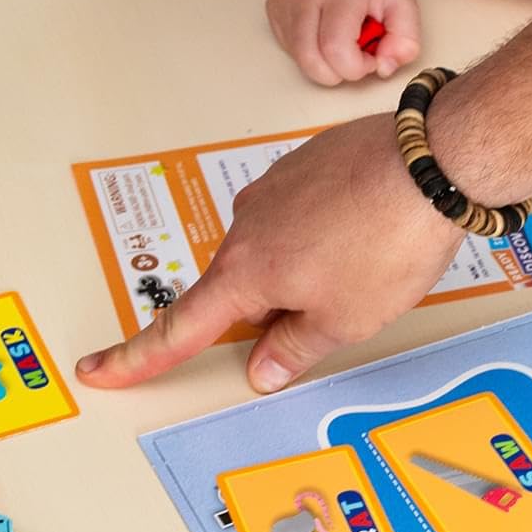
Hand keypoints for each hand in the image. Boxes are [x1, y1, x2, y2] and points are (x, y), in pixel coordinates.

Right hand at [76, 114, 461, 392]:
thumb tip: (262, 369)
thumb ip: (295, 349)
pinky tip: (366, 233)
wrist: (431, 161)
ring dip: (305, 269)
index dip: (138, 359)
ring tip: (368, 265)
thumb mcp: (346, 320)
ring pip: (272, 250)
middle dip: (276, 310)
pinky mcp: (303, 165)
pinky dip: (323, 234)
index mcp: (245, 272)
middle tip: (338, 311)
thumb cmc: (389, 241)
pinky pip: (299, 214)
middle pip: (239, 289)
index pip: (180, 329)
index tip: (99, 370)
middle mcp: (247, 225)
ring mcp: (273, 188)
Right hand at [267, 0, 421, 82]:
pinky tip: (324, 32)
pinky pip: (291, 50)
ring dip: (325, 63)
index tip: (370, 57)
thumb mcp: (404, 1)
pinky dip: (311, 52)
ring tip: (341, 39)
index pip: (336, 50)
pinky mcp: (274, 9)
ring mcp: (285, 1)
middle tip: (356, 53)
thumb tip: (385, 67)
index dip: (356, 68)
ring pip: (300, 60)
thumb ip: (406, 39)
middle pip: (311, 61)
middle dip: (338, 72)